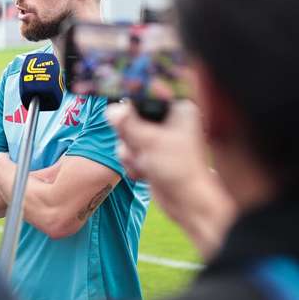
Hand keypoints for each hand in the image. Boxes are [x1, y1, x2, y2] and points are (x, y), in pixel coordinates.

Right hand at [106, 101, 210, 218]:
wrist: (187, 202)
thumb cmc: (178, 168)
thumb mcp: (150, 141)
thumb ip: (128, 123)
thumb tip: (111, 109)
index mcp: (177, 110)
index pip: (145, 97)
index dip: (129, 106)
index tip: (118, 115)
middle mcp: (169, 121)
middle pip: (132, 118)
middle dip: (130, 137)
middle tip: (141, 148)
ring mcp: (159, 139)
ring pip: (128, 137)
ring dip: (131, 154)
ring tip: (145, 164)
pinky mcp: (153, 154)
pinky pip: (131, 152)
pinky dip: (134, 163)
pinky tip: (145, 173)